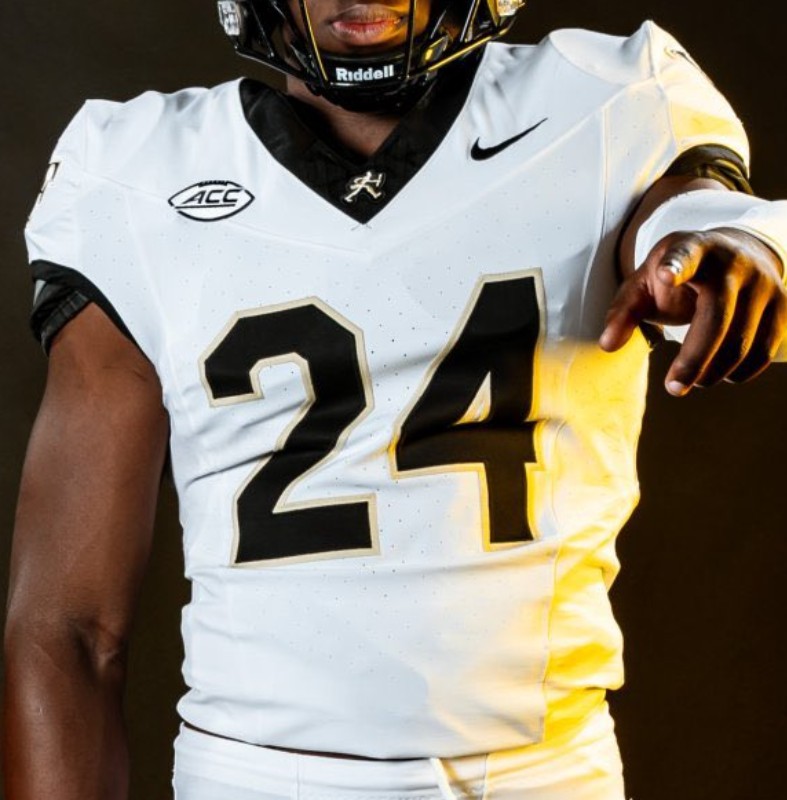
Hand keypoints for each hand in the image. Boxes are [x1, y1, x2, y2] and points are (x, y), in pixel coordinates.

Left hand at [600, 228, 786, 395]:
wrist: (736, 254)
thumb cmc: (678, 274)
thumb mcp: (645, 283)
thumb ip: (623, 312)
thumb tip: (607, 345)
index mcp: (694, 250)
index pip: (685, 256)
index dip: (676, 265)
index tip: (666, 275)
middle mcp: (733, 264)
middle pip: (716, 319)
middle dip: (694, 359)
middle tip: (673, 387)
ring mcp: (763, 285)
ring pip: (743, 341)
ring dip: (714, 371)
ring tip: (689, 380)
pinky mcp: (781, 307)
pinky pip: (764, 351)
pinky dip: (740, 372)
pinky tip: (720, 374)